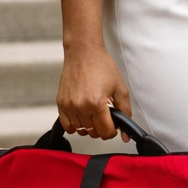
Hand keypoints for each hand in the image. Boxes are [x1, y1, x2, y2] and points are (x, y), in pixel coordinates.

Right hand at [56, 0, 130, 139]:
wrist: (83, 52)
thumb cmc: (102, 67)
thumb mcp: (120, 88)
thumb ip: (125, 112)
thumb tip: (126, 135)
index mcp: (97, 103)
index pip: (106, 132)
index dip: (112, 130)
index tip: (113, 124)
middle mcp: (81, 106)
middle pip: (94, 133)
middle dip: (102, 128)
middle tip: (105, 115)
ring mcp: (69, 106)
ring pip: (81, 131)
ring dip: (89, 126)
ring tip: (93, 113)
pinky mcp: (61, 103)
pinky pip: (67, 125)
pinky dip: (75, 124)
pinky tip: (82, 115)